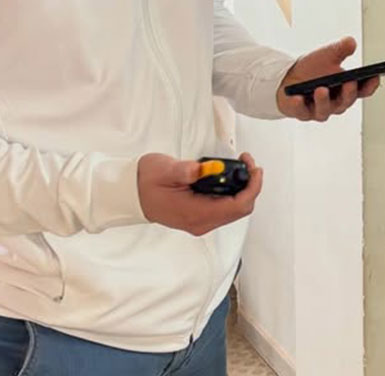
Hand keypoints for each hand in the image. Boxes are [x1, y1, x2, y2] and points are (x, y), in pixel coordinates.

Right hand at [137, 152, 263, 236]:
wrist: (131, 194)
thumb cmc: (146, 182)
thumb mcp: (164, 170)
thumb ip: (185, 170)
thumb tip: (202, 169)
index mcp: (195, 213)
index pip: (238, 206)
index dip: (252, 186)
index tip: (253, 167)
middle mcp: (201, 222)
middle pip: (241, 209)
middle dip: (250, 185)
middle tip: (247, 162)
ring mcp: (200, 221)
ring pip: (235, 209)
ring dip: (243, 188)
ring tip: (239, 165)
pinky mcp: (199, 216)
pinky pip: (225, 207)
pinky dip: (233, 192)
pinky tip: (228, 175)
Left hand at [276, 36, 380, 120]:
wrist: (288, 77)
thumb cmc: (312, 69)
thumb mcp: (328, 55)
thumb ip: (341, 49)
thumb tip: (351, 42)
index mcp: (346, 89)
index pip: (363, 90)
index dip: (370, 85)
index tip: (374, 77)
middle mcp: (335, 102)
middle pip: (346, 102)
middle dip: (349, 93)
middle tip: (349, 83)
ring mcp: (319, 109)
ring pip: (325, 110)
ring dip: (324, 101)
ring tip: (321, 89)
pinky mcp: (302, 113)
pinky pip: (302, 112)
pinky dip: (299, 106)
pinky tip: (297, 98)